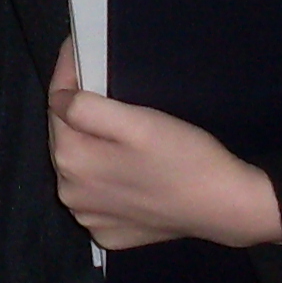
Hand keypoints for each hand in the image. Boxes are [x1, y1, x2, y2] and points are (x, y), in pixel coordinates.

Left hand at [45, 41, 280, 250]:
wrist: (225, 206)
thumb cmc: (183, 157)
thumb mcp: (136, 122)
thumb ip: (85, 107)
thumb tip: (58, 96)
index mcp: (71, 161)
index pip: (56, 104)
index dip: (68, 74)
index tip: (78, 49)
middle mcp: (70, 194)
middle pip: (64, 138)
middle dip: (76, 112)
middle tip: (99, 86)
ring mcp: (89, 218)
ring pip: (78, 168)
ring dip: (87, 146)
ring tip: (113, 128)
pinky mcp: (108, 233)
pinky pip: (95, 196)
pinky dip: (102, 180)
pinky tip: (124, 169)